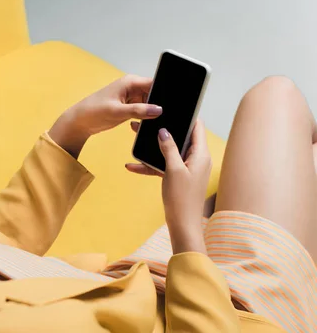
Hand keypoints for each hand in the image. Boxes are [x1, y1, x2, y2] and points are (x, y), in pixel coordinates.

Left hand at [49, 75, 162, 157]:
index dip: (164, 93)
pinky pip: (142, 112)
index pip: (154, 84)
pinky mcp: (128, 108)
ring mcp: (131, 98)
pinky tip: (140, 125)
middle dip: (158, 106)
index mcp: (130, 82)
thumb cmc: (93, 111)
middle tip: (161, 118)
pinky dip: (144, 119)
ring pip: (149, 105)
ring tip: (149, 123)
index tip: (172, 105)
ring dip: (150, 114)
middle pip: (154, 95)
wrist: (80, 122)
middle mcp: (132, 88)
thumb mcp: (117, 111)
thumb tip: (159, 110)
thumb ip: (139, 110)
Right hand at [126, 120, 211, 253]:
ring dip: (153, 148)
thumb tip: (164, 131)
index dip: (187, 117)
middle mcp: (196, 160)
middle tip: (147, 122)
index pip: (197, 128)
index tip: (173, 108)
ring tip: (135, 139)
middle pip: (180, 138)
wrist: (182, 225)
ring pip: (169, 152)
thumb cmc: (182, 199)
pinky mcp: (178, 178)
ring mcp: (187, 169)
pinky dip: (150, 166)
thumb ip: (169, 148)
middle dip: (163, 131)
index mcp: (201, 155)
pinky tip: (132, 166)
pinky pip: (163, 167)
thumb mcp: (173, 170)